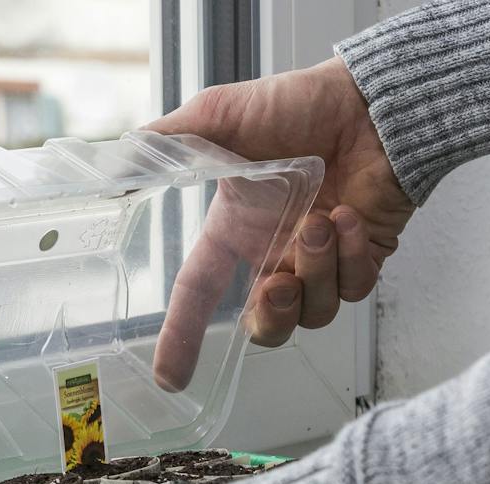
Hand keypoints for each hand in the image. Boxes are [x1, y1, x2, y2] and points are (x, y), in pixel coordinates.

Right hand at [147, 57, 413, 389]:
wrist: (370, 99)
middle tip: (279, 285)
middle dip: (272, 317)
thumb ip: (170, 143)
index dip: (181, 337)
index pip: (199, 294)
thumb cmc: (298, 103)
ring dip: (317, 270)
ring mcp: (320, 260)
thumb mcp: (219, 116)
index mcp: (236, 230)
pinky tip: (350, 217)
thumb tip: (119, 158)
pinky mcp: (363, 256)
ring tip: (323, 219)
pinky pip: (355, 289)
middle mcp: (275, 252)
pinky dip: (352, 258)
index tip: (170, 378)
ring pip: (315, 312)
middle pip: (266, 326)